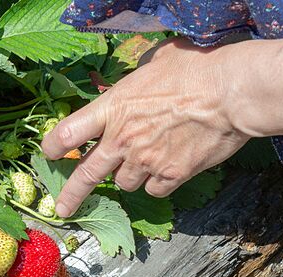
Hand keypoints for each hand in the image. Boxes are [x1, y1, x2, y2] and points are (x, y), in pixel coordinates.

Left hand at [41, 38, 249, 217]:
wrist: (233, 92)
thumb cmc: (197, 67)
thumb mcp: (155, 61)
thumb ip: (134, 79)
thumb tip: (134, 81)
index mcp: (113, 107)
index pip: (68, 133)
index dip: (53, 146)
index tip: (49, 154)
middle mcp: (123, 138)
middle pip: (86, 174)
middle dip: (71, 195)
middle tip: (62, 209)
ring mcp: (146, 160)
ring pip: (125, 183)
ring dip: (129, 175)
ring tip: (145, 159)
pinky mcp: (171, 175)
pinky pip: (153, 190)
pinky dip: (157, 183)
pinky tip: (167, 170)